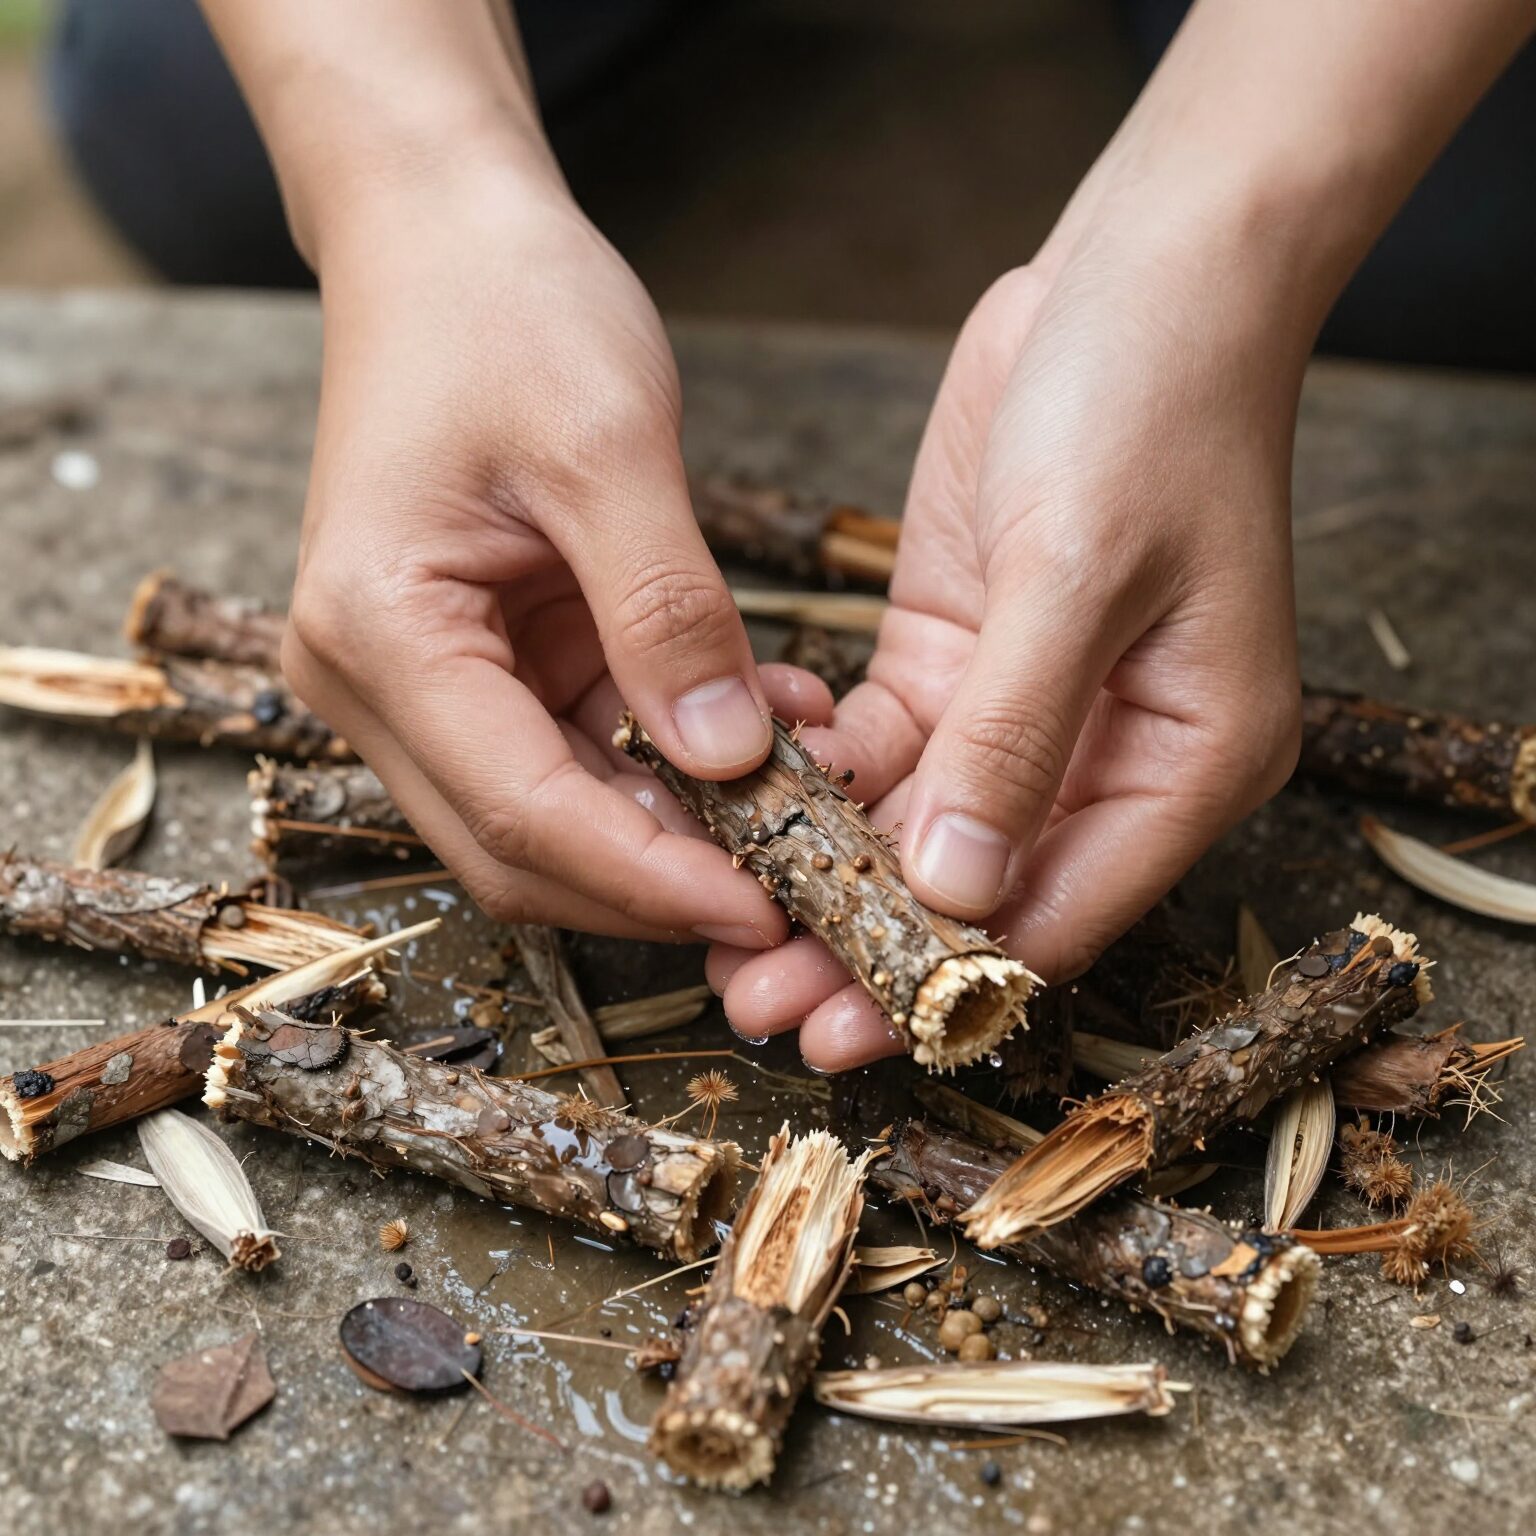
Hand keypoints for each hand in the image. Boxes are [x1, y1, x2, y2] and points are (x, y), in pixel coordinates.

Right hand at [282, 159, 830, 941]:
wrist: (442, 241)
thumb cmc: (506, 310)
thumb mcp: (608, 448)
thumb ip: (668, 612)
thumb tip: (727, 759)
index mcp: (379, 631)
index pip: (521, 811)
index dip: (650, 880)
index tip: (768, 909)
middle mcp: (371, 681)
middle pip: (520, 846)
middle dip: (658, 882)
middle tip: (794, 890)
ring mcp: (417, 680)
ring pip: (547, 816)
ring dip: (669, 831)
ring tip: (796, 807)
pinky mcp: (470, 665)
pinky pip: (569, 754)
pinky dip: (659, 767)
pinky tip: (752, 739)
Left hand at [708, 240, 1304, 1068]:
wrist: (1138, 275)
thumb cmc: (1150, 407)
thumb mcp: (1079, 572)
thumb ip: (1015, 738)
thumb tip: (954, 888)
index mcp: (1187, 758)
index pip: (1062, 911)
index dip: (948, 981)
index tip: (843, 1025)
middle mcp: (1112, 752)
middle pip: (978, 886)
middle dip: (866, 944)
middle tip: (759, 1000)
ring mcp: (1029, 709)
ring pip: (917, 827)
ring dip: (827, 873)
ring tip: (728, 920)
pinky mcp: (960, 656)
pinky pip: (885, 745)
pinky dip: (820, 774)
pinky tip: (747, 794)